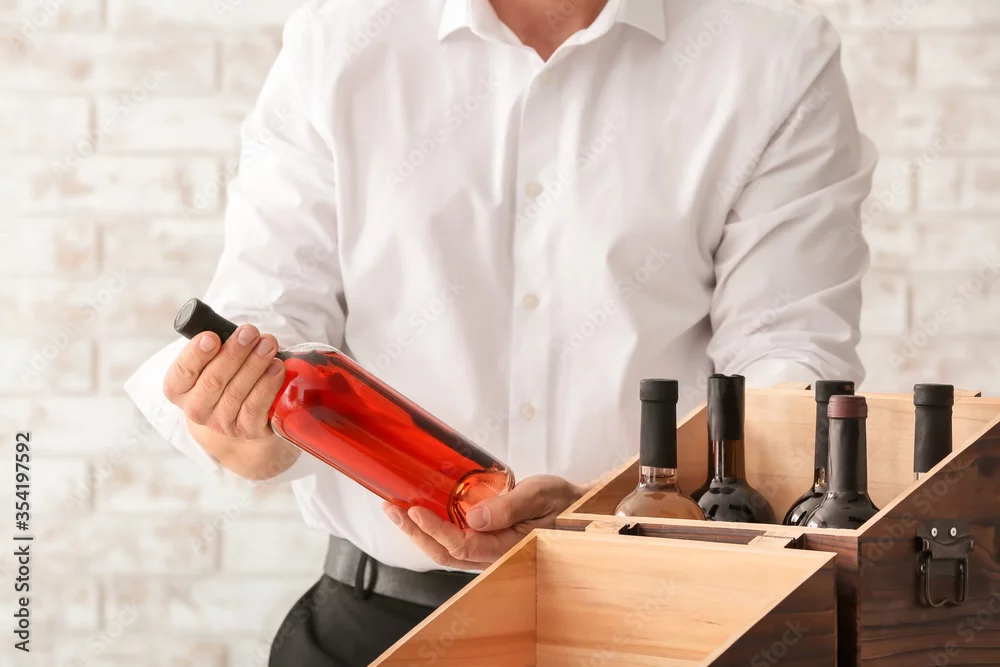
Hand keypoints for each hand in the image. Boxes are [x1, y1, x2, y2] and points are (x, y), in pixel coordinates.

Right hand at [163, 325, 284, 440]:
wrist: (241, 413)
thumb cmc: (225, 375)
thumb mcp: (211, 359)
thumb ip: (217, 345)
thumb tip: (238, 332)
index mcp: (178, 388)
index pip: (182, 370)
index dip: (197, 354)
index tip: (212, 337)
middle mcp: (195, 408)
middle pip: (213, 380)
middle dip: (234, 353)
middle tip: (250, 332)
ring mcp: (220, 422)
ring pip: (237, 392)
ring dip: (255, 364)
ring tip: (268, 345)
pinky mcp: (246, 430)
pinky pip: (256, 407)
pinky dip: (267, 385)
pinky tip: (277, 368)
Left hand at [382, 475, 587, 569]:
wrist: (574, 509)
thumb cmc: (560, 503)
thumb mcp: (539, 495)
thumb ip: (510, 506)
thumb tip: (477, 516)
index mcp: (505, 547)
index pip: (460, 545)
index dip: (434, 529)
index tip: (414, 509)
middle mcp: (491, 555)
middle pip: (443, 553)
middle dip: (414, 532)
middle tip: (391, 508)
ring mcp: (486, 550)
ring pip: (444, 550)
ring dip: (418, 531)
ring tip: (396, 509)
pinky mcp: (484, 541)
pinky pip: (452, 541)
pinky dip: (432, 528)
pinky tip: (420, 512)